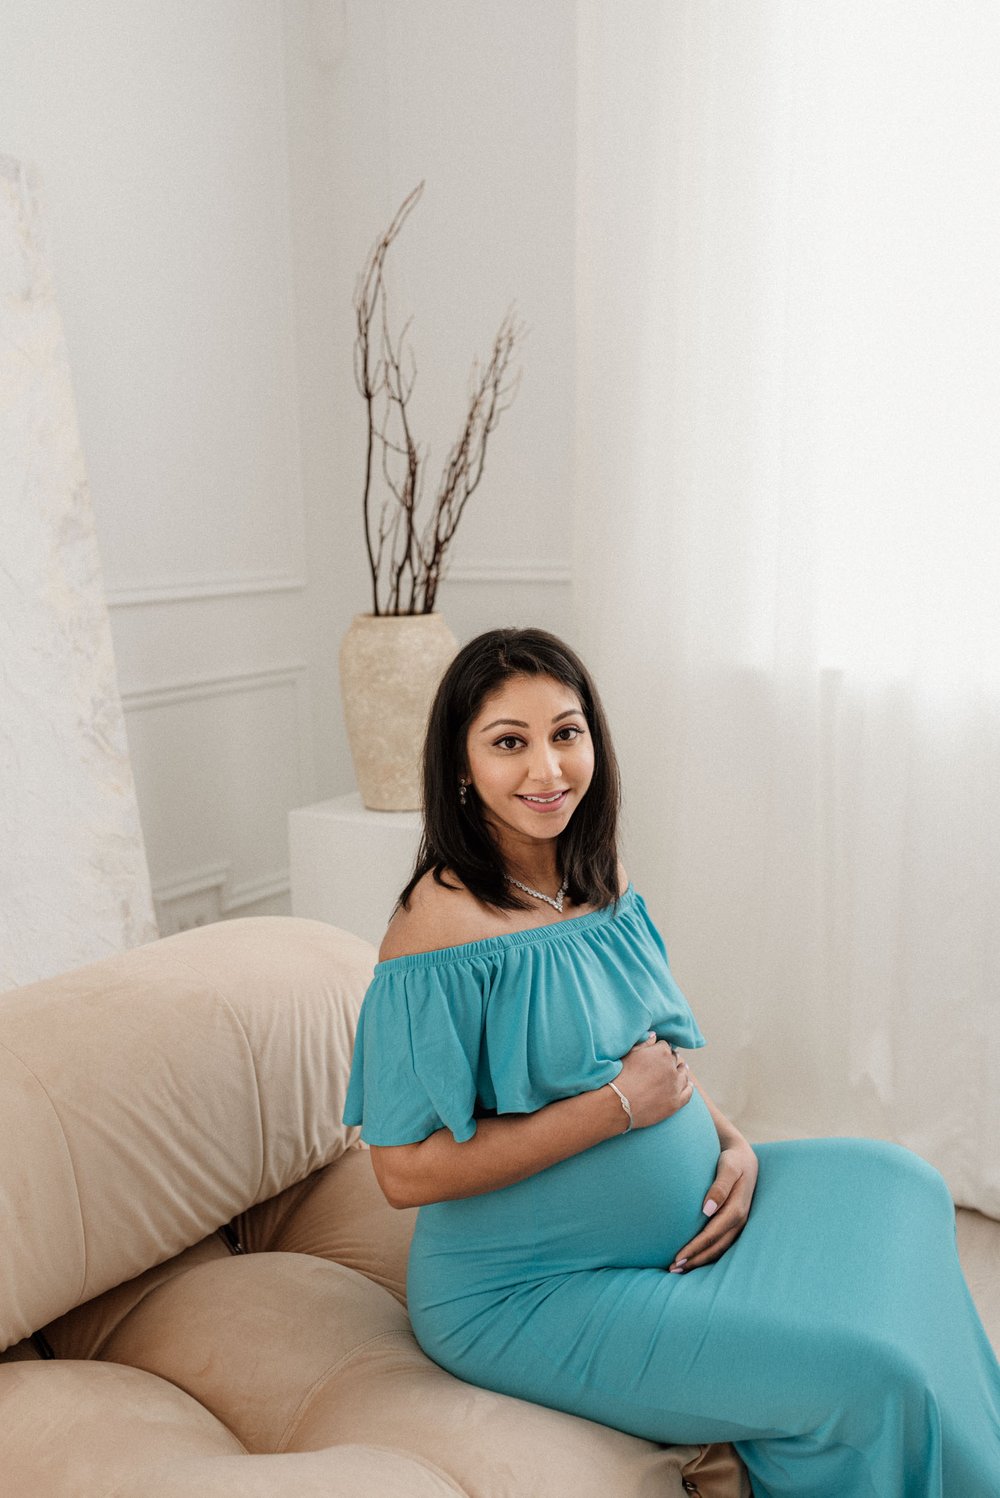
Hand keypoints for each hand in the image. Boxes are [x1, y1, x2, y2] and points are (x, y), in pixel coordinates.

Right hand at [614, 1034, 693, 1129]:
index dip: (660, 1050)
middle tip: (665, 1064)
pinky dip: (688, 1087)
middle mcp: (672, 1067)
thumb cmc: (620, 1076)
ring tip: (680, 1070)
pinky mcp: (676, 1102)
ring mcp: (675, 1086)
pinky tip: (687, 1084)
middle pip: (675, 1059)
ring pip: (684, 1074)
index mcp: (661, 1052)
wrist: (618, 1104)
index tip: (656, 1054)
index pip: (665, 1046)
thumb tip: (654, 1035)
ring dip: (681, 1071)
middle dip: (670, 1060)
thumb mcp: (629, 1054)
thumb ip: (644, 1043)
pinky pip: (688, 1092)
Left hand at [668, 1137, 757, 1272]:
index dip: (696, 1247)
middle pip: (716, 1247)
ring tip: (679, 1268)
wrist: (745, 1158)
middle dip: (696, 1259)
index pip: (713, 1234)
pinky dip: (707, 1253)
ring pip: (719, 1249)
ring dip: (700, 1260)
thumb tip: (707, 1209)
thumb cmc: (733, 1160)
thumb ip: (720, 1186)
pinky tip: (693, 1258)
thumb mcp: (728, 1167)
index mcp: (737, 1209)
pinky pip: (721, 1244)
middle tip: (673, 1268)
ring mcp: (739, 1224)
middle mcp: (740, 1221)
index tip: (678, 1256)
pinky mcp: (734, 1224)